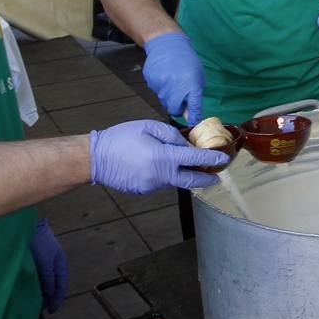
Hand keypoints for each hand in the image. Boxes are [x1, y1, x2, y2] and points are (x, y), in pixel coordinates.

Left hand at [29, 218, 67, 312]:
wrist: (27, 227)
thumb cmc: (39, 242)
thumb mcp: (46, 261)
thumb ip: (48, 278)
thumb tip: (50, 292)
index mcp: (60, 265)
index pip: (61, 286)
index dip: (57, 299)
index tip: (51, 310)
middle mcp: (53, 265)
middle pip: (54, 286)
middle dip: (49, 298)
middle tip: (41, 309)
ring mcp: (44, 264)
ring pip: (45, 283)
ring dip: (42, 292)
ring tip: (34, 302)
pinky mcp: (35, 262)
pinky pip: (37, 278)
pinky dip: (36, 286)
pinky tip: (30, 291)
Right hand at [89, 120, 228, 193]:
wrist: (95, 158)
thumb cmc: (121, 138)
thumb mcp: (149, 127)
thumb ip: (172, 136)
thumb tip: (186, 145)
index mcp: (163, 157)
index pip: (195, 159)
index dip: (212, 159)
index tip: (224, 159)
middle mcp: (160, 175)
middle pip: (191, 180)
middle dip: (206, 178)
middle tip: (216, 176)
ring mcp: (152, 186)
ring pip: (175, 181)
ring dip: (183, 174)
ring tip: (186, 164)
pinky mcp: (143, 191)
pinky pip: (161, 183)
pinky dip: (165, 175)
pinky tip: (159, 166)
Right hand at [142, 32, 203, 122]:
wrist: (167, 44)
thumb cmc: (186, 59)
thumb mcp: (197, 75)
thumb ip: (195, 94)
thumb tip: (191, 112)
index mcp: (191, 83)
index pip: (193, 106)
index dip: (193, 115)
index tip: (193, 120)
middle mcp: (175, 86)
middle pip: (174, 109)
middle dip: (178, 107)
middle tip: (181, 99)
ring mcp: (161, 84)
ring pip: (164, 101)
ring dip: (169, 96)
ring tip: (172, 81)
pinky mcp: (151, 81)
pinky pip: (156, 92)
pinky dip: (161, 88)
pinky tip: (164, 76)